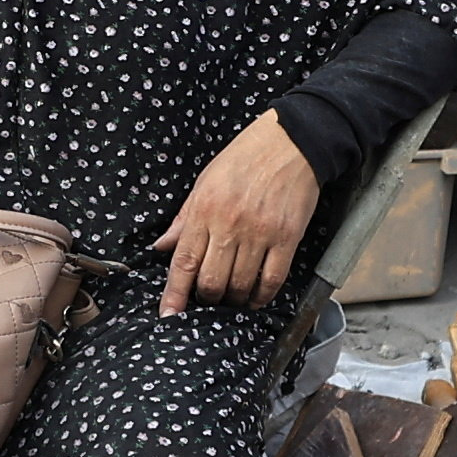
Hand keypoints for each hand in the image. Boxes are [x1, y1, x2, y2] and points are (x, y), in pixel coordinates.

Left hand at [159, 111, 321, 316]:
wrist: (293, 140)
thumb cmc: (246, 156)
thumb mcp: (205, 181)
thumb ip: (184, 218)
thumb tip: (163, 246)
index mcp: (204, 210)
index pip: (183, 262)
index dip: (174, 295)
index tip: (168, 315)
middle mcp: (230, 225)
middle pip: (211, 282)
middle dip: (206, 298)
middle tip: (208, 296)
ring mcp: (260, 234)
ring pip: (240, 285)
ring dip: (233, 299)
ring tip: (231, 297)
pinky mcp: (287, 238)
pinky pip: (272, 280)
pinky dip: (261, 296)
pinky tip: (255, 297)